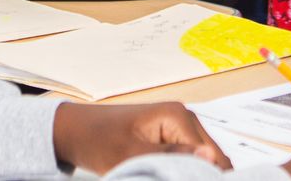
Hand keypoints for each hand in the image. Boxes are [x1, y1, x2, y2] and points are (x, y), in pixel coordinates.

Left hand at [52, 101, 228, 171]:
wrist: (77, 131)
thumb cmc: (100, 140)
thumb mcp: (132, 154)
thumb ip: (173, 157)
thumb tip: (210, 157)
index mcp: (178, 116)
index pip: (211, 155)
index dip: (206, 177)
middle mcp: (185, 117)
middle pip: (212, 157)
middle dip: (202, 175)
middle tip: (170, 179)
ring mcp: (180, 126)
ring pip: (203, 159)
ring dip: (193, 173)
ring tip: (169, 177)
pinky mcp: (172, 136)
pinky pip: (189, 158)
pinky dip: (184, 171)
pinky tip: (171, 177)